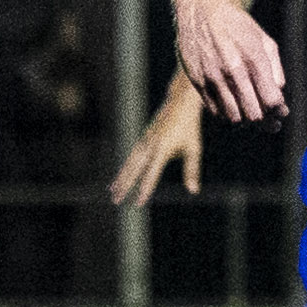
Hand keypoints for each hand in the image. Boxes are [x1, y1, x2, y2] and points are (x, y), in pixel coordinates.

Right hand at [110, 77, 205, 205]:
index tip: (139, 203)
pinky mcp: (142, 139)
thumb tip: (193, 191)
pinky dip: (124, 168)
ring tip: (112, 193)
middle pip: (134, 170)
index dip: (145, 188)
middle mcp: (149, 145)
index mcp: (162, 148)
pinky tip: (119, 178)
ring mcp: (144, 141)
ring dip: (120, 178)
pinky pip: (131, 157)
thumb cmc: (189, 128)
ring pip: (129, 163)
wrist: (179, 103)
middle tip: (116, 201)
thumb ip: (192, 170)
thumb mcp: (194, 149)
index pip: (152, 173)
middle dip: (125, 186)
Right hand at [176, 0, 285, 124]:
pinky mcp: (197, 81)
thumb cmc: (237, 26)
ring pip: (234, 117)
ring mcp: (213, 77)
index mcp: (254, 59)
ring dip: (246, 120)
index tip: (282, 113)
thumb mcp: (264, 41)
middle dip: (266, 122)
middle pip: (254, 114)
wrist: (201, 11)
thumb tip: (279, 94)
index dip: (279, 111)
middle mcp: (233, 71)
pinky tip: (234, 107)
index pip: (271, 100)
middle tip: (272, 123)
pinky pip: (215, 110)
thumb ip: (275, 69)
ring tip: (252, 114)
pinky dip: (227, 114)